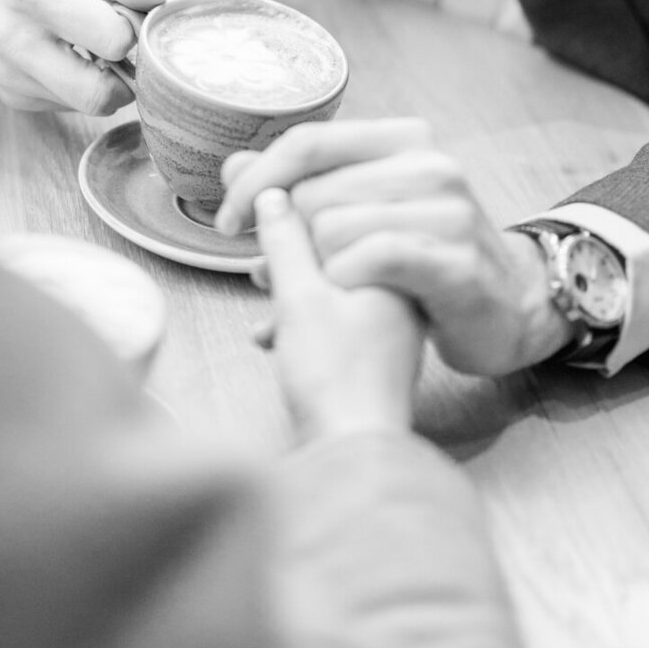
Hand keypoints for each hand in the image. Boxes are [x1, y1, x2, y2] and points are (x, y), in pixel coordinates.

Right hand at [0, 0, 164, 115]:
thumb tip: (156, 1)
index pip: (111, 41)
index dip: (132, 31)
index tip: (127, 15)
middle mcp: (15, 43)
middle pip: (97, 95)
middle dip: (125, 75)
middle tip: (122, 43)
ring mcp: (7, 75)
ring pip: (86, 105)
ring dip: (102, 80)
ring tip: (87, 40)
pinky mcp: (9, 94)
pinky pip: (67, 105)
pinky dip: (79, 84)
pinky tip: (67, 52)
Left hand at [221, 119, 568, 376]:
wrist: (511, 307)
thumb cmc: (425, 258)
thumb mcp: (361, 213)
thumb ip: (298, 188)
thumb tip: (229, 165)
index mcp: (403, 140)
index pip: (307, 142)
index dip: (257, 180)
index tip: (227, 220)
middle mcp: (429, 164)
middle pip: (312, 194)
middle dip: (285, 242)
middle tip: (282, 275)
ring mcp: (449, 210)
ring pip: (332, 231)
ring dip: (315, 271)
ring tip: (327, 291)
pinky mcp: (457, 260)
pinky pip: (370, 260)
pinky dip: (346, 281)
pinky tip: (352, 295)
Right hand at [255, 186, 424, 439]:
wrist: (355, 454)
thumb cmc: (333, 377)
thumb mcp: (299, 296)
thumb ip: (286, 239)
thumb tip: (274, 193)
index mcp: (392, 262)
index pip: (341, 210)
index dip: (292, 203)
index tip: (253, 207)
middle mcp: (398, 288)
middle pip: (335, 243)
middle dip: (288, 244)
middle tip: (250, 242)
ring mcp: (388, 323)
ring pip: (331, 279)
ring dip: (290, 281)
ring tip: (259, 284)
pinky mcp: (372, 352)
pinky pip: (333, 311)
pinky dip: (301, 314)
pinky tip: (271, 332)